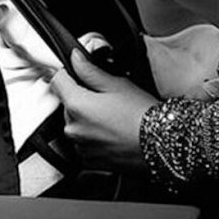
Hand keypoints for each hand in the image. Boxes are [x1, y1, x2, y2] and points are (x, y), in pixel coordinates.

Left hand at [49, 49, 157, 172]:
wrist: (162, 147)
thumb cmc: (142, 115)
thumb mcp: (117, 84)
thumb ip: (89, 70)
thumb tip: (75, 58)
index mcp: (76, 106)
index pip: (57, 81)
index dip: (68, 73)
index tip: (80, 73)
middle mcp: (73, 129)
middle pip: (67, 103)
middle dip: (81, 97)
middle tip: (107, 97)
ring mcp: (80, 147)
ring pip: (75, 123)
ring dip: (87, 118)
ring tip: (112, 116)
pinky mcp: (89, 161)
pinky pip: (83, 142)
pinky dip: (93, 136)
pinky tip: (112, 131)